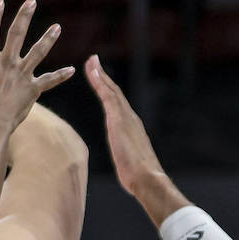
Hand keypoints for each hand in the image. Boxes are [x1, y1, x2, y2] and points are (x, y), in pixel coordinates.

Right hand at [0, 0, 72, 129]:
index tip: (0, 2)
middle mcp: (7, 63)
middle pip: (17, 34)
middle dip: (24, 16)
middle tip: (32, 1)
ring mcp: (21, 75)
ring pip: (38, 52)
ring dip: (48, 39)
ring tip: (57, 26)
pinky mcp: (32, 89)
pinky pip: (48, 81)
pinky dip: (59, 76)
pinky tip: (71, 71)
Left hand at [84, 54, 166, 200]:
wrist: (147, 178)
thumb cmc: (139, 177)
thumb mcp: (130, 165)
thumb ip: (128, 160)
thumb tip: (130, 170)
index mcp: (131, 127)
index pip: (117, 105)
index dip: (108, 91)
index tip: (100, 79)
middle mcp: (130, 118)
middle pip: (115, 92)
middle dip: (104, 76)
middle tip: (94, 61)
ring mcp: (125, 117)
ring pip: (111, 89)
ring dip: (100, 74)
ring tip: (91, 61)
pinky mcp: (118, 119)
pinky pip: (107, 95)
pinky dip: (99, 81)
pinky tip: (91, 71)